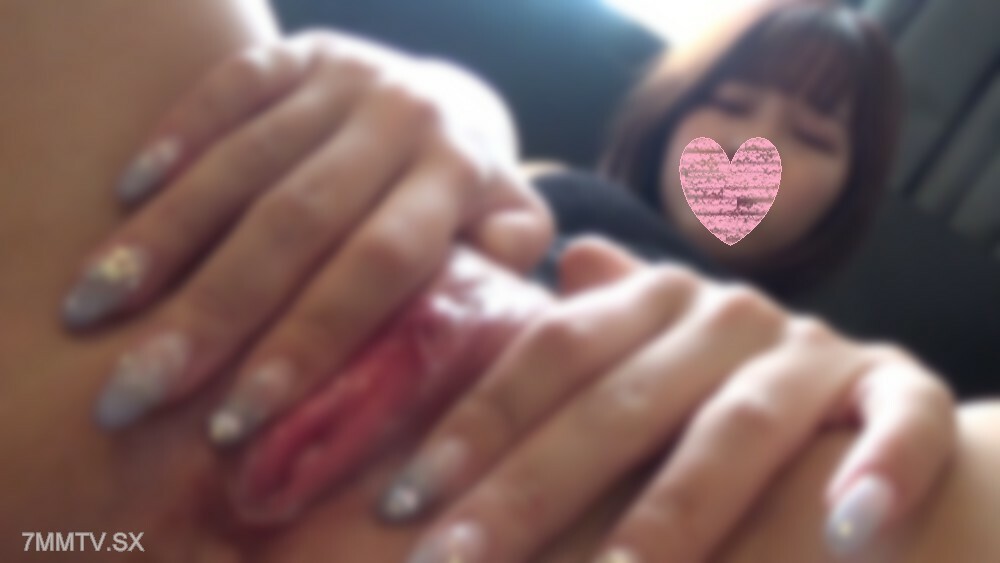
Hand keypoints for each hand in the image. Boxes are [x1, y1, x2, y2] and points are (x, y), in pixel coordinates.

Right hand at [62, 31, 551, 438]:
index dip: (309, 340)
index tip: (240, 416)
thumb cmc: (467, 195)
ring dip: (168, 236)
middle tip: (140, 385)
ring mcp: (346, 74)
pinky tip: (125, 199)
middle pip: (298, 220)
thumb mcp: (506, 230)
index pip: (379, 264)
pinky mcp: (299, 49)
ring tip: (99, 306)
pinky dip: (174, 139)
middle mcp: (402, 114)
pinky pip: (227, 88)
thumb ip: (496, 276)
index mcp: (458, 171)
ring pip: (247, 160)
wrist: (448, 100)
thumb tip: (451, 342)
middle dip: (215, 309)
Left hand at [382, 238, 955, 562]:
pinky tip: (845, 535)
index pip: (550, 356)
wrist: (852, 394)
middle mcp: (727, 316)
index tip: (404, 501)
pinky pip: (899, 426)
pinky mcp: (898, 391)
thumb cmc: (715, 383)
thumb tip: (548, 268)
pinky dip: (879, 473)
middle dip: (535, 490)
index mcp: (654, 301)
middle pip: (621, 405)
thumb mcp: (645, 350)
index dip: (477, 424)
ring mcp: (814, 353)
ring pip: (739, 428)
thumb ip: (591, 325)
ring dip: (676, 511)